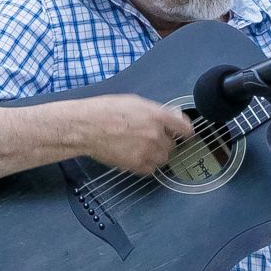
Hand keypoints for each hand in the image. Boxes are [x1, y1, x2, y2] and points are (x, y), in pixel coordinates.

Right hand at [79, 94, 195, 174]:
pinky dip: (146, 164)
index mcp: (156, 115)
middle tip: (147, 136)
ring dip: (155, 153)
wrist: (85, 127)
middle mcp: (156, 134)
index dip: (185, 130)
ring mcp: (147, 151)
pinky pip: (152, 169)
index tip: (184, 133)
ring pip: (163, 158)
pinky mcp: (137, 165)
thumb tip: (169, 118)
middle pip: (173, 144)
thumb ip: (154, 111)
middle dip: (163, 141)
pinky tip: (134, 155)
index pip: (184, 128)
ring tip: (139, 146)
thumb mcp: (133, 102)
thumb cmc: (104, 110)